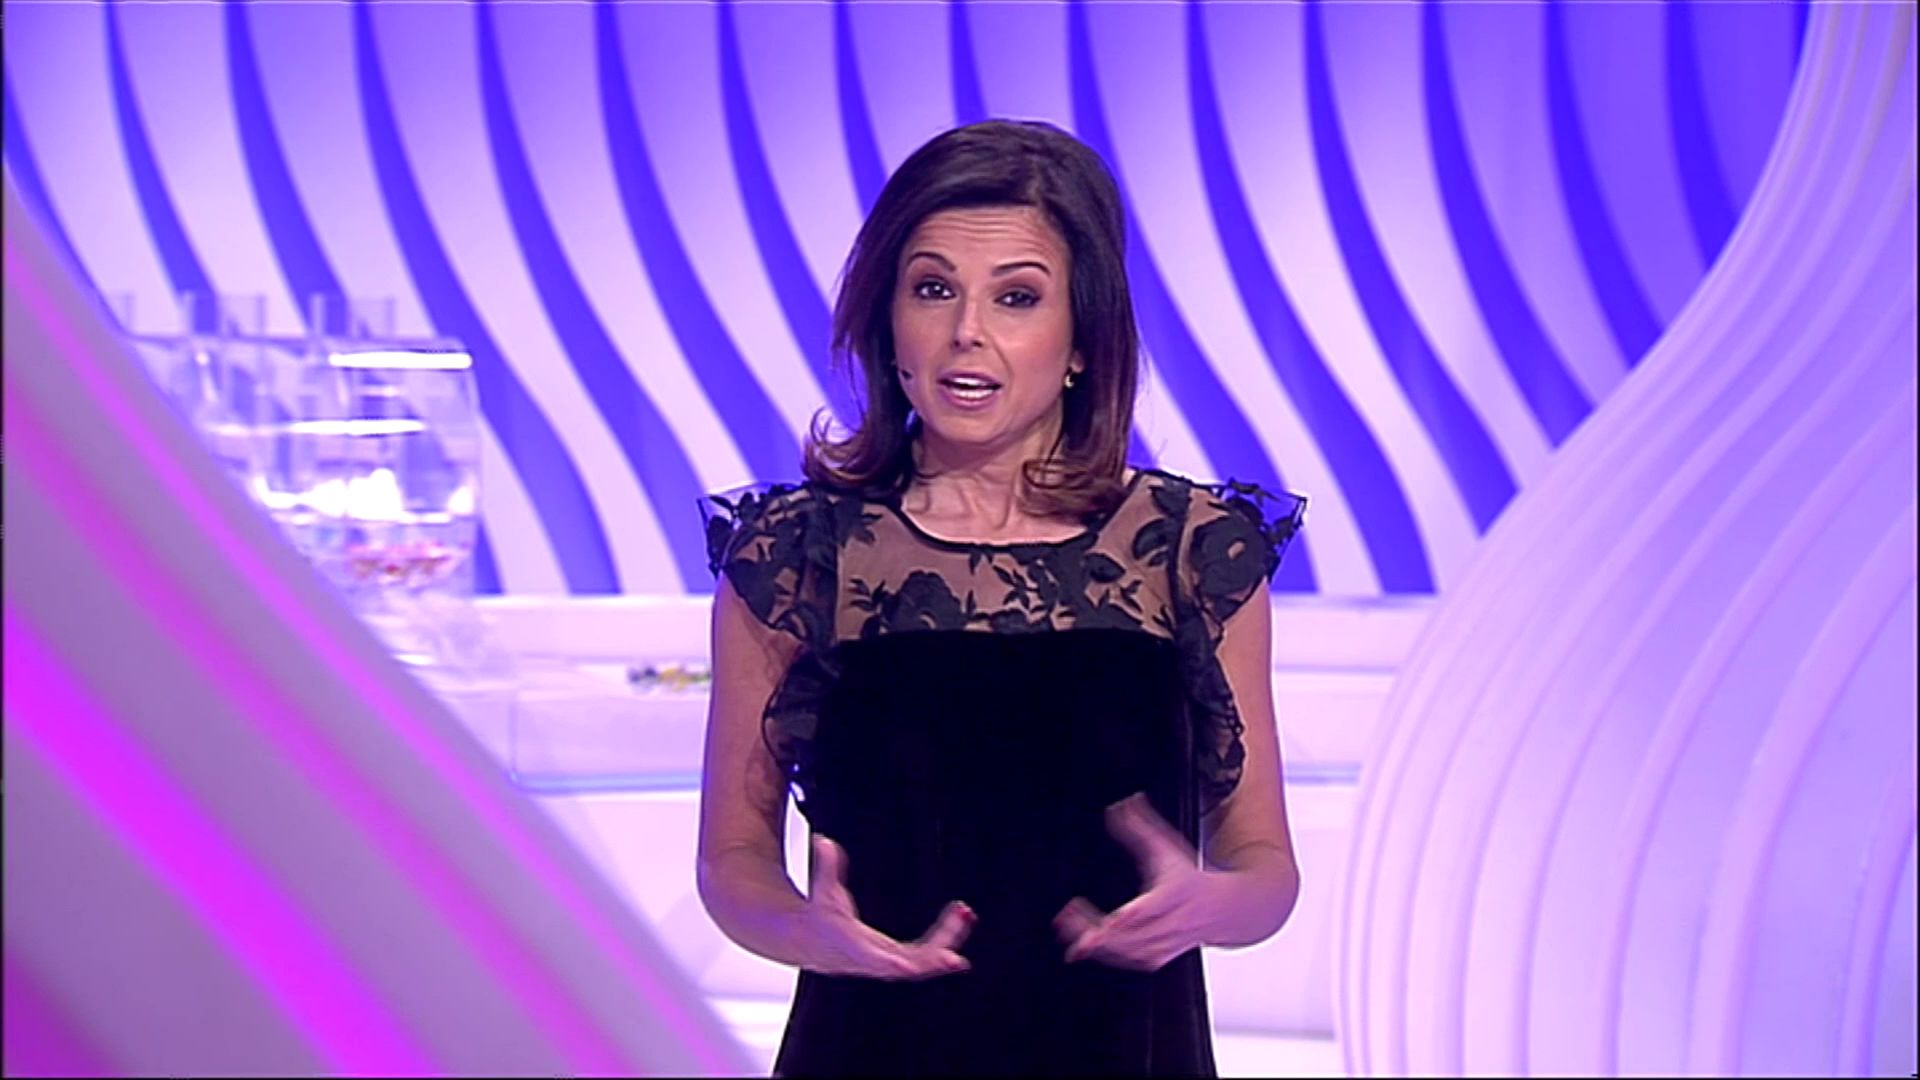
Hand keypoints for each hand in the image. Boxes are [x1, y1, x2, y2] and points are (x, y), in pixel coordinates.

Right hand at [799, 835, 974, 979]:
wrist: (809, 940)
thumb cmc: (819, 916)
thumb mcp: (821, 891)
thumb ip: (825, 867)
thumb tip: (824, 842)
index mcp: (852, 947)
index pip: (873, 960)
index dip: (890, 965)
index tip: (907, 967)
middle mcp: (872, 960)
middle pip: (909, 964)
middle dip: (934, 957)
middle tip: (958, 949)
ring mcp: (887, 961)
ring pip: (924, 958)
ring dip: (948, 938)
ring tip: (965, 914)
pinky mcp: (897, 956)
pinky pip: (926, 952)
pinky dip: (944, 938)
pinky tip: (960, 920)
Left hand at [1052, 794, 1213, 971]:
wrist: (1221, 910)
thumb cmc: (1188, 877)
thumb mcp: (1167, 847)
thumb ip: (1141, 826)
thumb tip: (1122, 805)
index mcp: (1174, 894)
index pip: (1151, 908)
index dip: (1129, 917)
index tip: (1108, 921)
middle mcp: (1171, 922)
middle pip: (1132, 934)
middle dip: (1097, 931)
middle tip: (1066, 920)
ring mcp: (1165, 943)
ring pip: (1128, 951)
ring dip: (1095, 944)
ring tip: (1066, 929)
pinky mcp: (1157, 957)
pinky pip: (1129, 960)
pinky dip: (1105, 954)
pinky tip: (1083, 946)